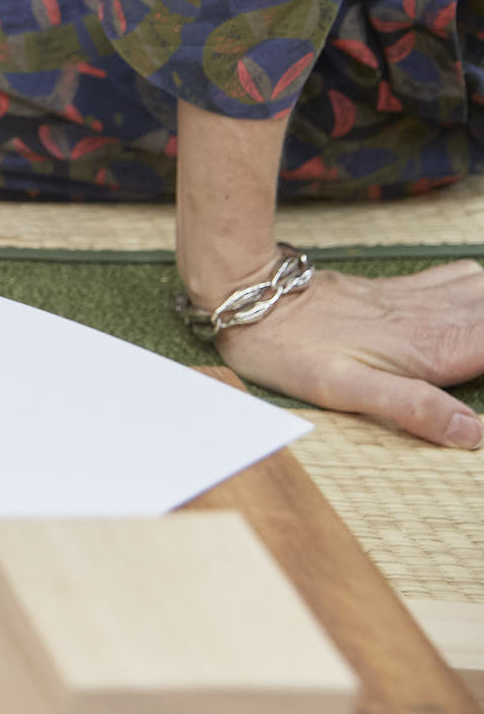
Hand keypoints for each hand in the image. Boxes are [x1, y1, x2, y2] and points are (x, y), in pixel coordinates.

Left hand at [214, 261, 483, 447]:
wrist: (252, 298)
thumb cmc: (292, 349)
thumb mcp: (346, 391)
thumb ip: (413, 409)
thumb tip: (474, 435)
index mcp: (433, 348)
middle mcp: (436, 318)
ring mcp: (421, 300)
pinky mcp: (402, 289)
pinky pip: (464, 278)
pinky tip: (483, 293)